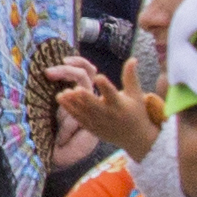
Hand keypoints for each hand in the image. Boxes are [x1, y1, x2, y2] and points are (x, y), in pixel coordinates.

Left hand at [45, 58, 159, 174]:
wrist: (135, 138)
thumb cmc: (136, 111)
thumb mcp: (135, 94)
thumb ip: (130, 76)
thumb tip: (133, 58)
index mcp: (120, 104)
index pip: (112, 94)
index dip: (105, 86)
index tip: (98, 76)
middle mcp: (109, 114)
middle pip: (96, 106)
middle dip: (86, 98)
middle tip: (76, 88)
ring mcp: (99, 123)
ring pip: (84, 113)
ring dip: (73, 103)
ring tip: (63, 93)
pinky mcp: (92, 128)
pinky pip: (79, 118)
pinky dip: (70, 110)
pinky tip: (60, 99)